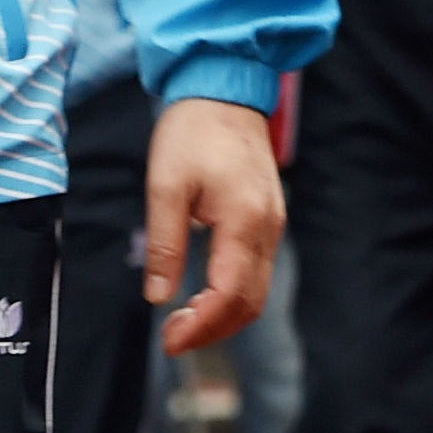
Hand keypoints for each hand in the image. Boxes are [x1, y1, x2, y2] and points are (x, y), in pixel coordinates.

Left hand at [141, 98, 283, 353]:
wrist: (226, 90)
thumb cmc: (193, 132)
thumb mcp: (166, 185)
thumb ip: (165, 243)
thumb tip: (159, 296)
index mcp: (243, 221)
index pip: (229, 295)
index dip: (201, 326)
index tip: (169, 341)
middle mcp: (267, 228)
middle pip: (251, 302)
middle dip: (214, 330)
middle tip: (173, 339)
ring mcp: (273, 224)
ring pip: (258, 290)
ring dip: (225, 316)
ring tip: (184, 323)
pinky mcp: (268, 218)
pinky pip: (258, 271)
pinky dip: (234, 295)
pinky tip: (204, 295)